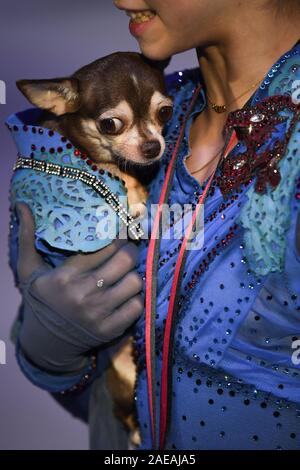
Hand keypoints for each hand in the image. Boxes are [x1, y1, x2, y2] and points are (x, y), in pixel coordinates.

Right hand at [16, 203, 143, 373]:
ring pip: (135, 282)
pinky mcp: (109, 330)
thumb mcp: (29, 269)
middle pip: (125, 260)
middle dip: (130, 252)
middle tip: (127, 251)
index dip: (117, 238)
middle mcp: (83, 294)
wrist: (46, 343)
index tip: (120, 236)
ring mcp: (98, 314)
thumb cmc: (40, 300)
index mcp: (65, 276)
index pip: (104, 247)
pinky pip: (136, 306)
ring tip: (125, 274)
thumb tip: (21, 205)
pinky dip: (135, 298)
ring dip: (133, 276)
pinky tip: (125, 295)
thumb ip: (27, 236)